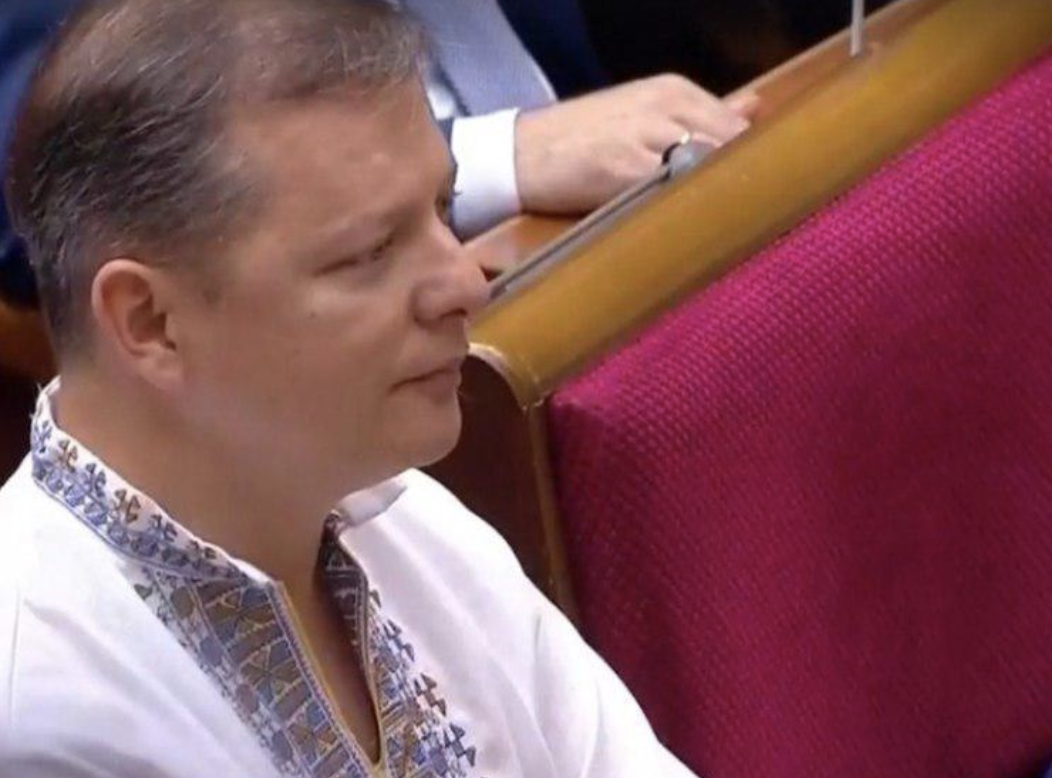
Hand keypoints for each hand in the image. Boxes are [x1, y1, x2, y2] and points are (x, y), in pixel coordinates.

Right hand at [515, 74, 758, 214]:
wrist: (518, 154)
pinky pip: (670, 192)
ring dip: (717, 198)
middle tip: (745, 217)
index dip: (751, 166)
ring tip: (722, 228)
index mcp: (674, 91)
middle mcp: (665, 107)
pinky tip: (689, 227)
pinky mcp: (623, 170)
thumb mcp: (646, 112)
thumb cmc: (583, 139)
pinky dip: (684, 209)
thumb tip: (754, 107)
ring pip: (705, 169)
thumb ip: (703, 113)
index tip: (757, 194)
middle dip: (740, 183)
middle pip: (730, 148)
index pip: (739, 129)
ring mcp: (644, 137)